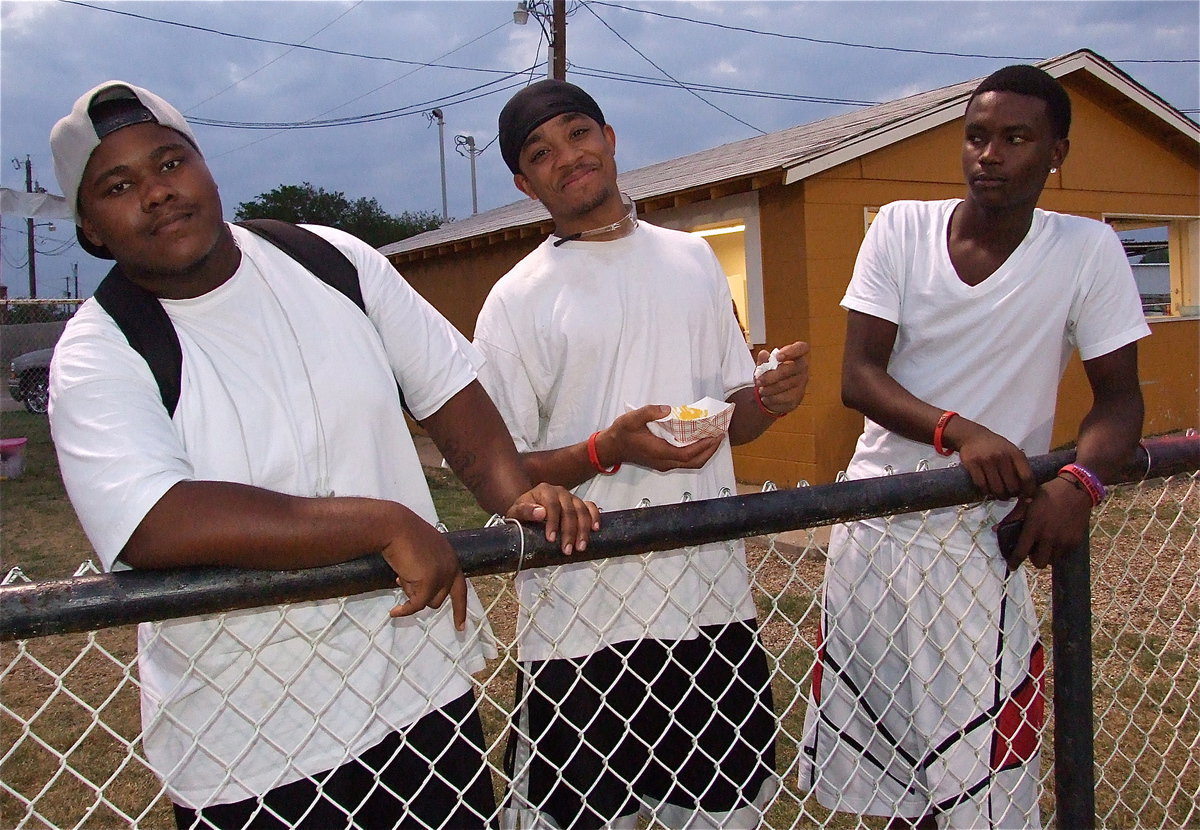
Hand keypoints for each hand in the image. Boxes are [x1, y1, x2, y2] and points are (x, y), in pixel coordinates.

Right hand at [382, 520, 468, 629]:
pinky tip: (394, 612)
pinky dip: (405, 610)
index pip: (461, 588)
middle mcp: (451, 567)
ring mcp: (442, 575)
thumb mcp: (420, 553)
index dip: (460, 608)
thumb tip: (415, 594)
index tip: (460, 626)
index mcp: (451, 558)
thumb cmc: (402, 536)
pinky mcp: (429, 582)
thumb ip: (425, 570)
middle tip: (403, 577)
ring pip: (428, 602)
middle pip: (440, 598)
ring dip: (411, 592)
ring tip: (401, 572)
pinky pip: (416, 605)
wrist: (394, 526)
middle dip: (419, 592)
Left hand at [506, 483, 601, 555]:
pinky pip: (591, 507)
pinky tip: (595, 529)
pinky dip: (595, 517)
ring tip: (580, 546)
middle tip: (567, 549)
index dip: (553, 523)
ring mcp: (571, 497)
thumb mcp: (516, 512)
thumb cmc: (522, 513)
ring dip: (583, 529)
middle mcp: (560, 492)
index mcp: (544, 491)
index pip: (552, 505)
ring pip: (582, 510)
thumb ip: (525, 511)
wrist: (529, 510)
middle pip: (569, 510)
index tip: (552, 539)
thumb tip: (540, 513)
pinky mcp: (580, 503)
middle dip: (569, 532)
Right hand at [602, 405, 723, 471]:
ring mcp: (664, 464)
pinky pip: (686, 461)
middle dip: (710, 450)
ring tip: (714, 437)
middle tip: (721, 435)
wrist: (611, 448)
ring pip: (691, 463)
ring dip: (705, 452)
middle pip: (694, 462)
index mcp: (660, 452)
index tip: (716, 435)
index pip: (688, 454)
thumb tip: (668, 409)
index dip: (704, 446)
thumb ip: (649, 412)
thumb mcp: (631, 419)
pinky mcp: (663, 462)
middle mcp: (665, 462)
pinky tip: (700, 441)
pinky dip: (697, 453)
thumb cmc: (621, 434)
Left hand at [754, 341, 809, 415]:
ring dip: (769, 388)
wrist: (774, 395)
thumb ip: (763, 360)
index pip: (802, 348)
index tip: (778, 356)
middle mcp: (802, 368)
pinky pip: (784, 397)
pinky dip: (771, 398)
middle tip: (759, 381)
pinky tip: (766, 397)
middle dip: (772, 376)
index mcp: (796, 355)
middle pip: (791, 368)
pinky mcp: (797, 397)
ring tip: (761, 390)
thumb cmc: (772, 376)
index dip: (792, 351)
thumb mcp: (765, 366)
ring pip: (785, 384)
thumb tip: (763, 354)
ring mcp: (801, 383)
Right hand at [945, 417, 1036, 499]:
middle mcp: (1002, 456)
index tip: (1026, 496)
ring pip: (996, 488)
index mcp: (1015, 454)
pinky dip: (985, 491)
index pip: (1027, 477)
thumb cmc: (995, 446)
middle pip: (1011, 486)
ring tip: (998, 495)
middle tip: (1009, 495)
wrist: (973, 436)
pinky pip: (981, 485)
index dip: (1028, 490)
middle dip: (1011, 495)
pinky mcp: (972, 463)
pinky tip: (986, 491)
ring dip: (998, 496)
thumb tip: (1027, 489)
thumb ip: (1019, 466)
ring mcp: (986, 460)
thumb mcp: (1011, 451)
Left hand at [998, 477, 1092, 569]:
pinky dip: (1059, 551)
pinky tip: (1058, 539)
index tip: (1011, 567)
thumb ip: (1013, 517)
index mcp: (1034, 527)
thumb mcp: (1027, 501)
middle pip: (1039, 563)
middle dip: (1034, 559)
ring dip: (1047, 555)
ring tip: (1046, 543)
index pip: (1021, 552)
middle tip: (1034, 549)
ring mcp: (1064, 541)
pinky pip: (1064, 554)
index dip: (1014, 562)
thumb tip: (995, 530)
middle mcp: (1049, 537)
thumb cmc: (1048, 493)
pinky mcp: (1075, 541)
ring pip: (1052, 560)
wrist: (1076, 489)